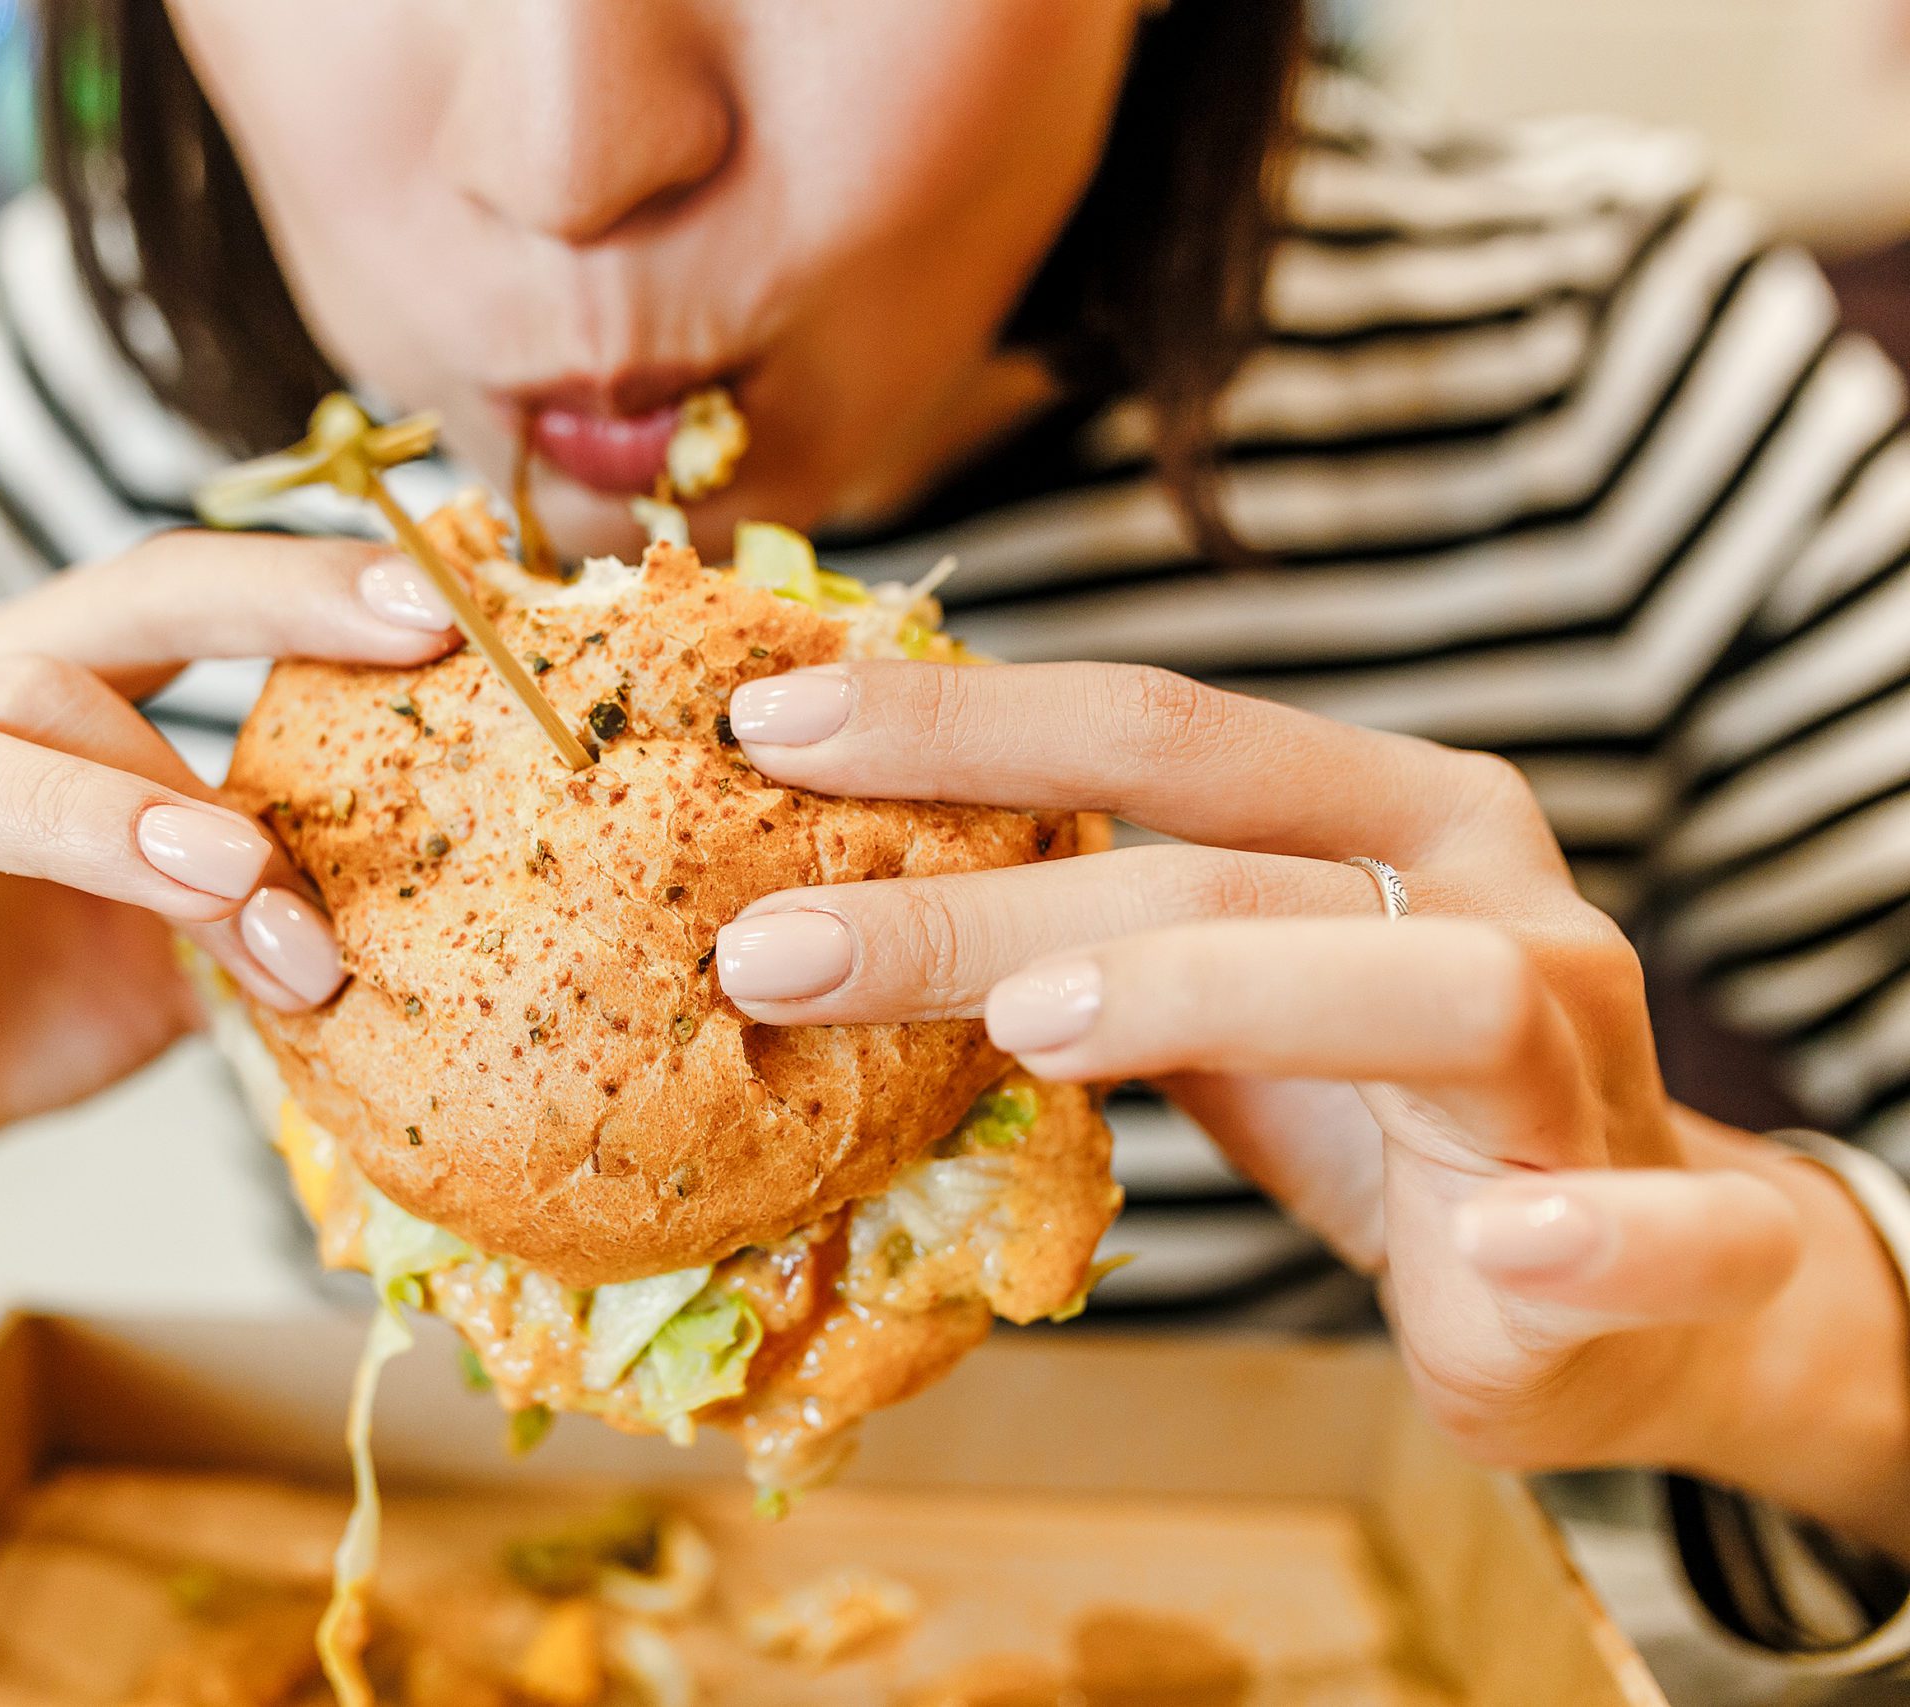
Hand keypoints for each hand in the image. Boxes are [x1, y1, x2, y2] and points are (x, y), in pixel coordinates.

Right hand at [0, 535, 459, 1302]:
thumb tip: (446, 884)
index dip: (285, 588)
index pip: (156, 600)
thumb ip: (269, 896)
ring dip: (71, 822)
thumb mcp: (172, 946)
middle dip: (185, 762)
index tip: (432, 608)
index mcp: (23, 701)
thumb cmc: (12, 1001)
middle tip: (296, 854)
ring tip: (204, 889)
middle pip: (40, 672)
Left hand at [711, 660, 1909, 1545]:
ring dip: (1220, 997)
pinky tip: (1498, 1249)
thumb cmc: (1383, 1106)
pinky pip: (1668, 1227)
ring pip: (1432, 990)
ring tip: (1030, 1031)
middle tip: (770, 951)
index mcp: (1389, 809)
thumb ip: (1087, 941)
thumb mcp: (1219, 1003)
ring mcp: (1587, 1052)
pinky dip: (1592, 1238)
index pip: (1159, 729)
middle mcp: (1494, 894)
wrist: (1633, 1281)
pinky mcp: (1677, 1225)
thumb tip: (825, 905)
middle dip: (982, 902)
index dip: (963, 723)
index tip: (764, 732)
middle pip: (1226, 866)